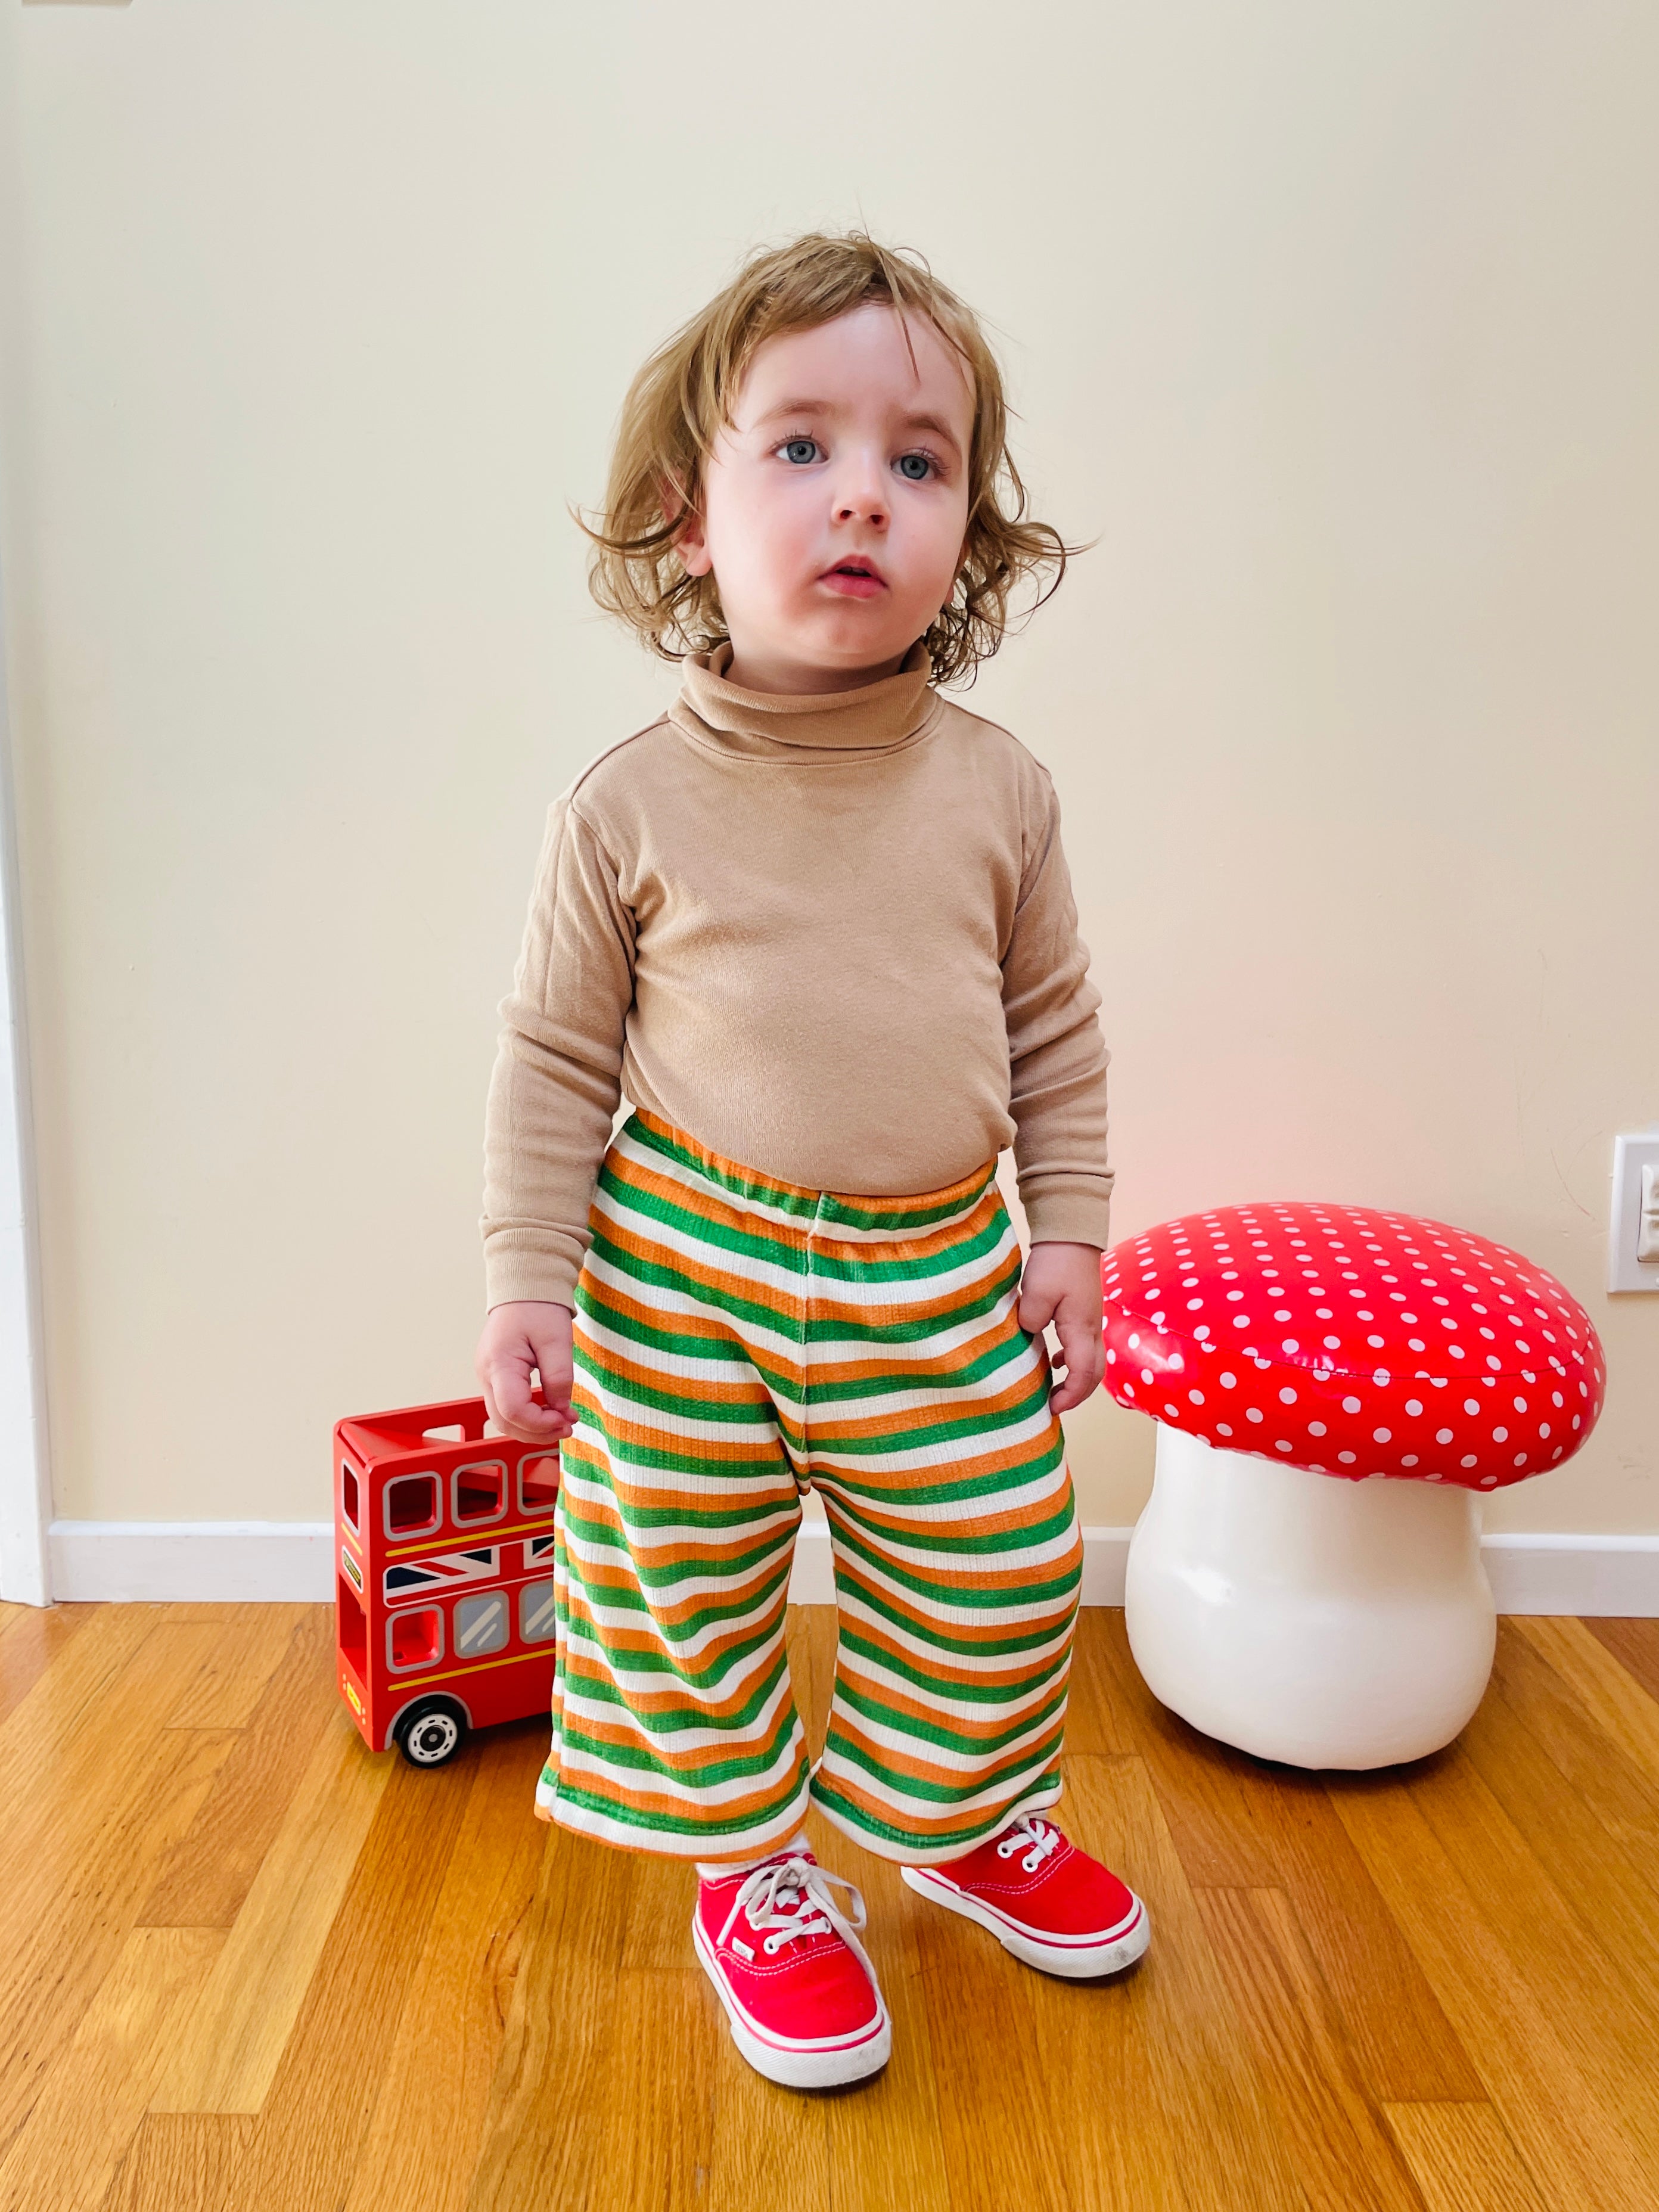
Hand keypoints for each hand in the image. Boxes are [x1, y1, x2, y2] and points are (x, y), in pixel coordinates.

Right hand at [475, 1300, 576, 1444]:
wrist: (524, 1288)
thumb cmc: (538, 1308)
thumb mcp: (557, 1341)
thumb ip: (559, 1378)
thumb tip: (562, 1410)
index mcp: (499, 1363)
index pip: (512, 1410)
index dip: (540, 1423)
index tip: (566, 1419)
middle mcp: (485, 1374)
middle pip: (504, 1422)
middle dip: (537, 1432)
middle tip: (568, 1427)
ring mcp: (487, 1377)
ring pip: (504, 1419)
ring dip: (533, 1427)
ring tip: (563, 1421)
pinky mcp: (495, 1377)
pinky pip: (507, 1406)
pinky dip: (528, 1415)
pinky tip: (550, 1411)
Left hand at [1018, 1242, 1104, 1414]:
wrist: (1070, 1234)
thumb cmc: (1056, 1262)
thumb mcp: (1036, 1292)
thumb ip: (1030, 1320)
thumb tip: (1027, 1335)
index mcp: (1082, 1328)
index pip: (1085, 1374)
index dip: (1071, 1396)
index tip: (1051, 1407)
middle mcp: (1092, 1328)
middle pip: (1095, 1373)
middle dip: (1077, 1395)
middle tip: (1053, 1406)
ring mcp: (1091, 1320)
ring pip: (1092, 1361)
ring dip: (1076, 1380)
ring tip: (1053, 1390)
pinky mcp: (1084, 1313)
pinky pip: (1084, 1346)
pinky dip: (1071, 1361)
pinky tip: (1053, 1361)